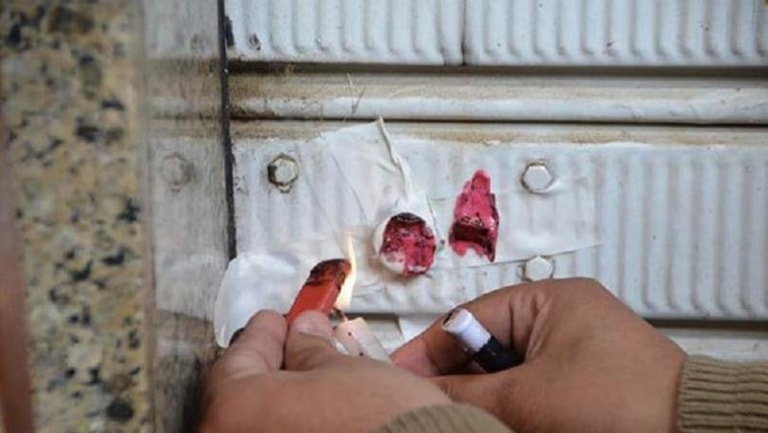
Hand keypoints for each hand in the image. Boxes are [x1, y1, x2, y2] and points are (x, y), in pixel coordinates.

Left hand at [202, 310, 449, 432]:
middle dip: (274, 365)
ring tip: (316, 378)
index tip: (276, 320)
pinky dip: (295, 424)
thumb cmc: (377, 419)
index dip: (262, 335)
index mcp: (234, 410)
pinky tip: (320, 413)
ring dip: (285, 397)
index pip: (236, 361)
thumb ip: (311, 349)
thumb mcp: (343, 369)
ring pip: (263, 423)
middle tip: (297, 342)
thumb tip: (303, 333)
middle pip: (245, 397)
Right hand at [392, 278, 684, 432]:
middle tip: (425, 404)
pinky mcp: (583, 382)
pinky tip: (497, 420)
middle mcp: (560, 317)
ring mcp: (573, 351)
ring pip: (506, 372)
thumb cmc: (620, 402)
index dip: (429, 349)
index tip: (396, 374)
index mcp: (548, 298)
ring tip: (459, 415)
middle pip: (486, 346)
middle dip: (456, 377)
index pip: (469, 318)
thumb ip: (467, 391)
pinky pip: (530, 388)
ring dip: (483, 396)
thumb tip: (418, 392)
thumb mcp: (528, 396)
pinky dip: (510, 406)